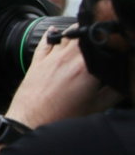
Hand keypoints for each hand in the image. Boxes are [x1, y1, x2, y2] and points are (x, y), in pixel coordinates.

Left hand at [5, 31, 121, 127]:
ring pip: (67, 34)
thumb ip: (115, 91)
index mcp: (87, 66)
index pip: (104, 43)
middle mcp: (69, 57)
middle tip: (103, 41)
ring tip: (86, 36)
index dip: (114, 42)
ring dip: (78, 32)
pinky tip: (56, 32)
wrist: (30, 123)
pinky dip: (53, 34)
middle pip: (86, 34)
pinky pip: (45, 40)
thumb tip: (125, 81)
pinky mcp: (37, 61)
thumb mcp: (97, 107)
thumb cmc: (62, 117)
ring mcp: (51, 57)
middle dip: (97, 35)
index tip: (118, 45)